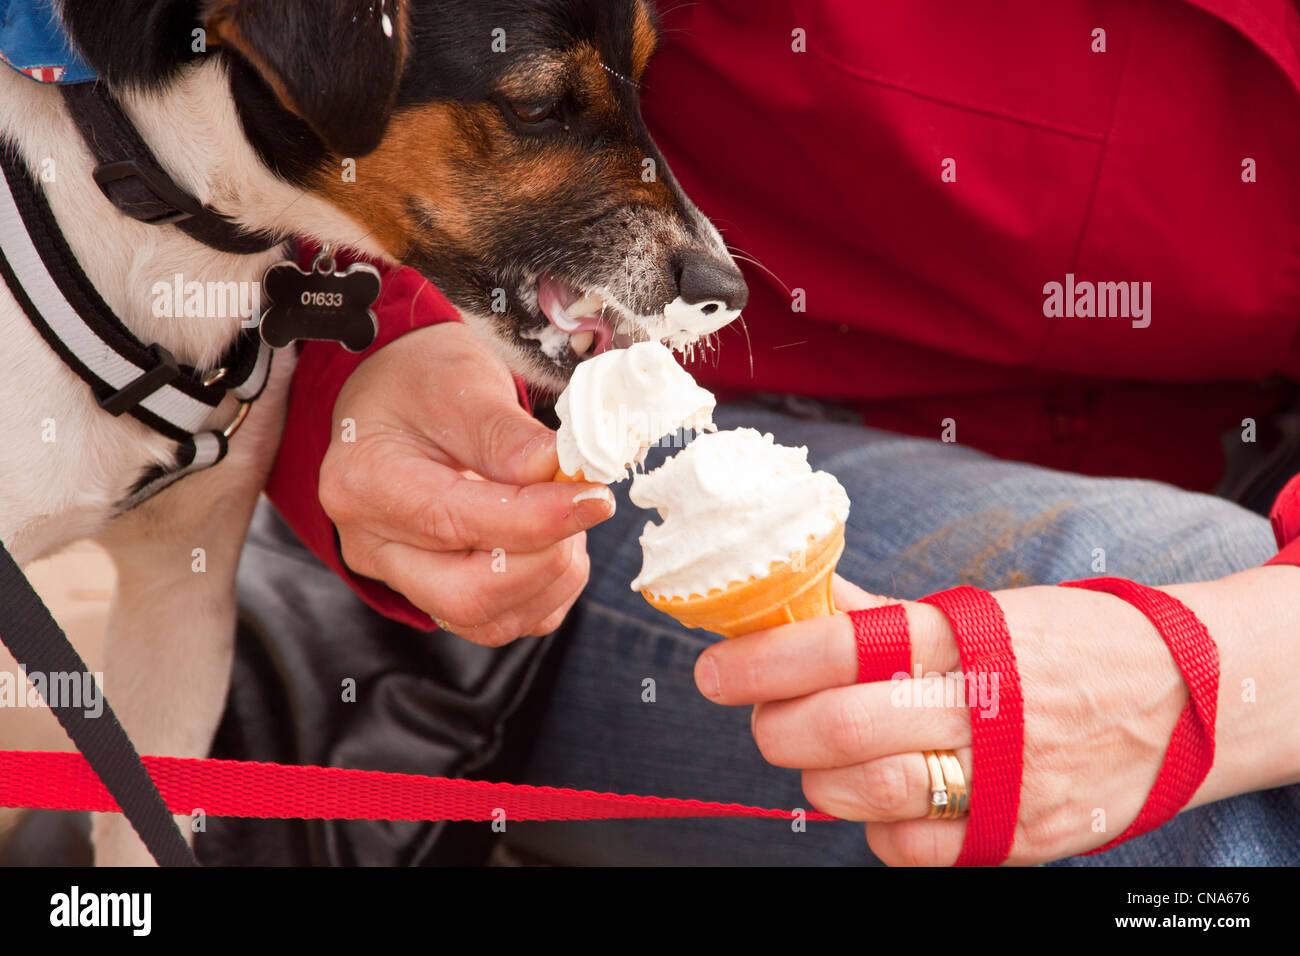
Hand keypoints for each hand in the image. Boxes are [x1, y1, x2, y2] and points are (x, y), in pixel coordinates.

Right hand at [319, 323, 613, 644]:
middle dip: (545, 560)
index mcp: (366, 481)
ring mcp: (401, 576)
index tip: (594, 498)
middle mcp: (372, 543)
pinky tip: (555, 542)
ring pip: (487, 620)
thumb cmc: (423, 380)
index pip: (454, 523)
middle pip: (466, 594)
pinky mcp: (435, 592)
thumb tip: (559, 473)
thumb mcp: (463, 382)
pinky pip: (500, 621)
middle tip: (584, 507)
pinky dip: (545, 591)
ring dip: (551, 578)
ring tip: (569, 516)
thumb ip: (508, 435)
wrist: (400, 396)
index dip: (535, 520)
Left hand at [693, 574, 1211, 864]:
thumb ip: (891, 618)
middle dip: (775, 726)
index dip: (766, 659)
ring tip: (812, 760)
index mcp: (969, 637)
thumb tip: (804, 605)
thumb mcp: (987, 612)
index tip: (717, 669)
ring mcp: (1005, 779)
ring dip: (815, 781)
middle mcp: (986, 707)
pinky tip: (875, 800)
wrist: (1189, 696)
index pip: (844, 643)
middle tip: (757, 717)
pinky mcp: (1018, 837)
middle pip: (841, 726)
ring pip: (867, 793)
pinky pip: (912, 849)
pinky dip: (873, 829)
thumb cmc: (1072, 643)